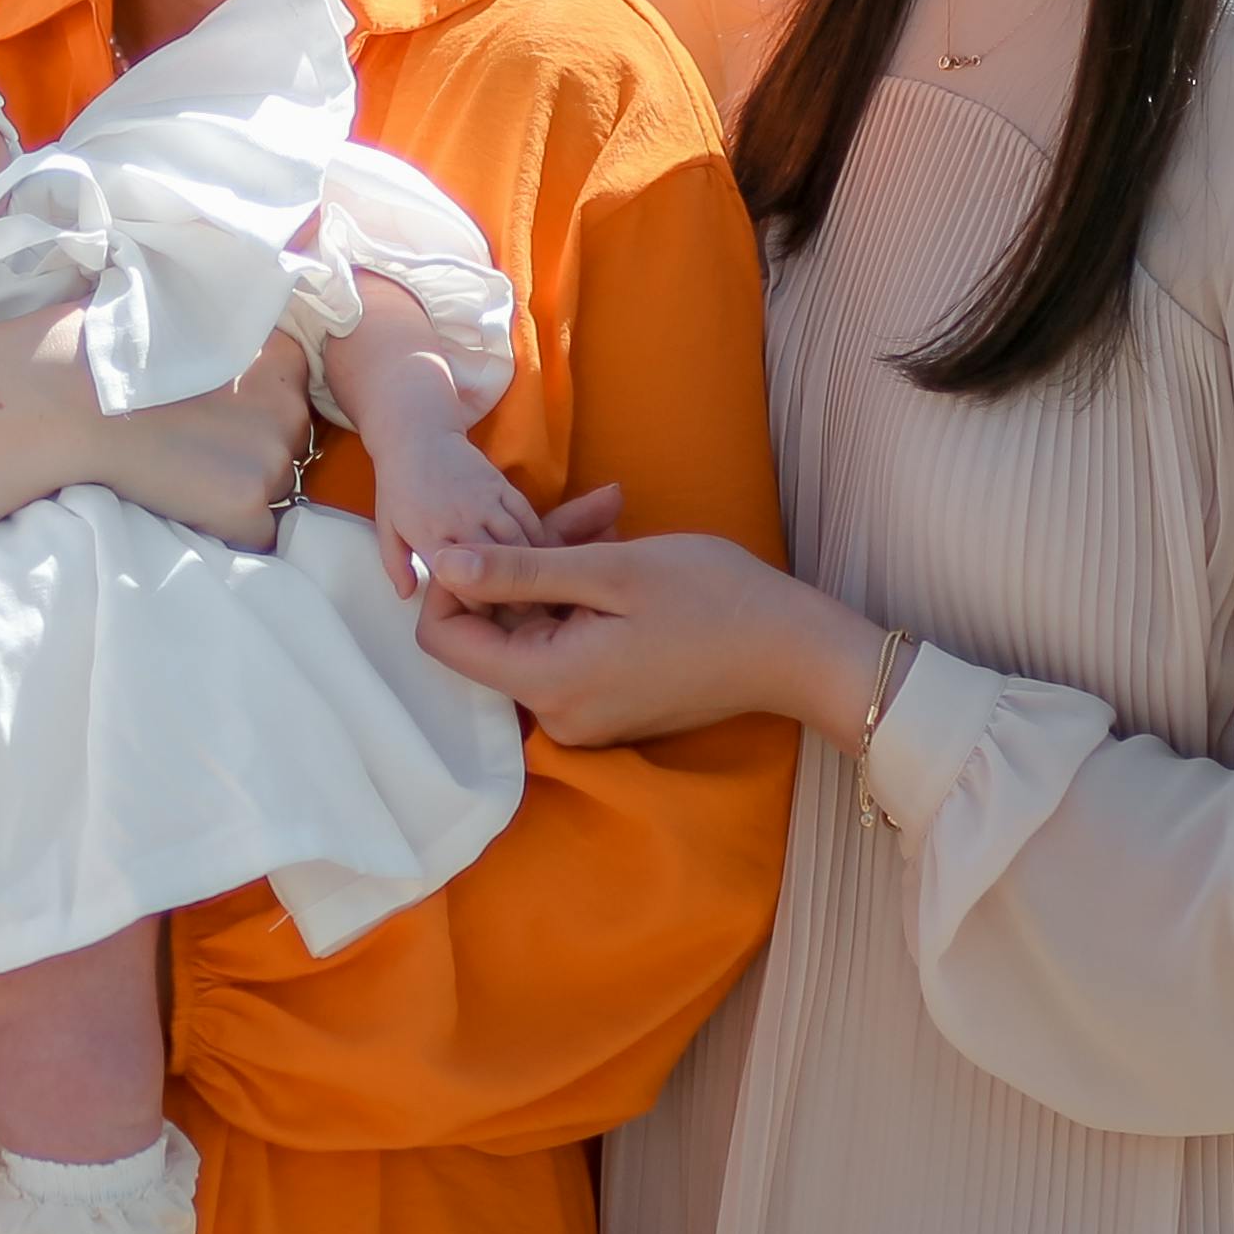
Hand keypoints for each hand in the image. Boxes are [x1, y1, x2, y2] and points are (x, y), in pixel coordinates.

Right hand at [81, 328, 316, 550]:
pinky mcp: (246, 505)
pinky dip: (227, 529)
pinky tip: (187, 504)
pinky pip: (258, 535)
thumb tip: (233, 370)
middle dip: (253, 450)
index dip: (254, 410)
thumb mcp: (195, 326)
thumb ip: (233, 349)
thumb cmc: (118, 355)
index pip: (292, 398)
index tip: (217, 412)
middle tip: (197, 444)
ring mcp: (272, 459)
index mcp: (283, 357)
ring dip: (240, 488)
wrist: (77, 398)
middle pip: (290, 445)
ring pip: (276, 490)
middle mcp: (290, 408)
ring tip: (185, 472)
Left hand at [362, 423, 545, 596]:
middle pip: (497, 568)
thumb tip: (406, 596)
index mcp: (429, 534)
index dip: (478, 607)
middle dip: (512, 595)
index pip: (462, 585)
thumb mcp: (387, 526)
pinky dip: (540, 541)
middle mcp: (460, 519)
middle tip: (521, 614)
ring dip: (531, 571)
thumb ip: (396, 565)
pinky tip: (544, 559)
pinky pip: (529, 518)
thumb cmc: (399, 485)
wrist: (417, 434)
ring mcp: (485, 501)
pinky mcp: (503, 486)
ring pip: (519, 544)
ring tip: (538, 593)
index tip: (485, 618)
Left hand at [412, 531, 873, 748]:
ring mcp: (583, 716)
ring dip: (555, 574)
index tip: (495, 536)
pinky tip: (616, 556)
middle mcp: (556, 715)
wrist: (794, 651)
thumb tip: (438, 562)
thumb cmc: (713, 599)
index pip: (445, 642)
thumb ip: (518, 571)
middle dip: (520, 566)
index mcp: (548, 682)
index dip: (451, 584)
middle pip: (493, 633)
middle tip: (583, 517)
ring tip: (607, 524)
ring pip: (532, 632)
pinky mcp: (606, 706)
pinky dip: (577, 601)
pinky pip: (564, 647)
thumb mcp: (610, 571)